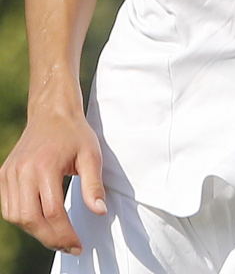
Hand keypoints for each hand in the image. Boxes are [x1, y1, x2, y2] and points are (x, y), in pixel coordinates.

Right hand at [0, 109, 105, 253]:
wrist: (52, 113)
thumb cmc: (75, 133)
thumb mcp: (92, 155)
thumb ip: (93, 185)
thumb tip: (99, 212)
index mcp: (45, 166)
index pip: (52, 212)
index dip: (64, 233)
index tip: (77, 245)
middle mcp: (23, 172)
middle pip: (31, 219)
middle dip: (50, 238)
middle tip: (68, 246)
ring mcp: (9, 174)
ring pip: (16, 217)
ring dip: (36, 231)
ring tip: (56, 235)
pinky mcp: (3, 176)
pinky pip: (8, 207)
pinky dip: (23, 220)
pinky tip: (40, 221)